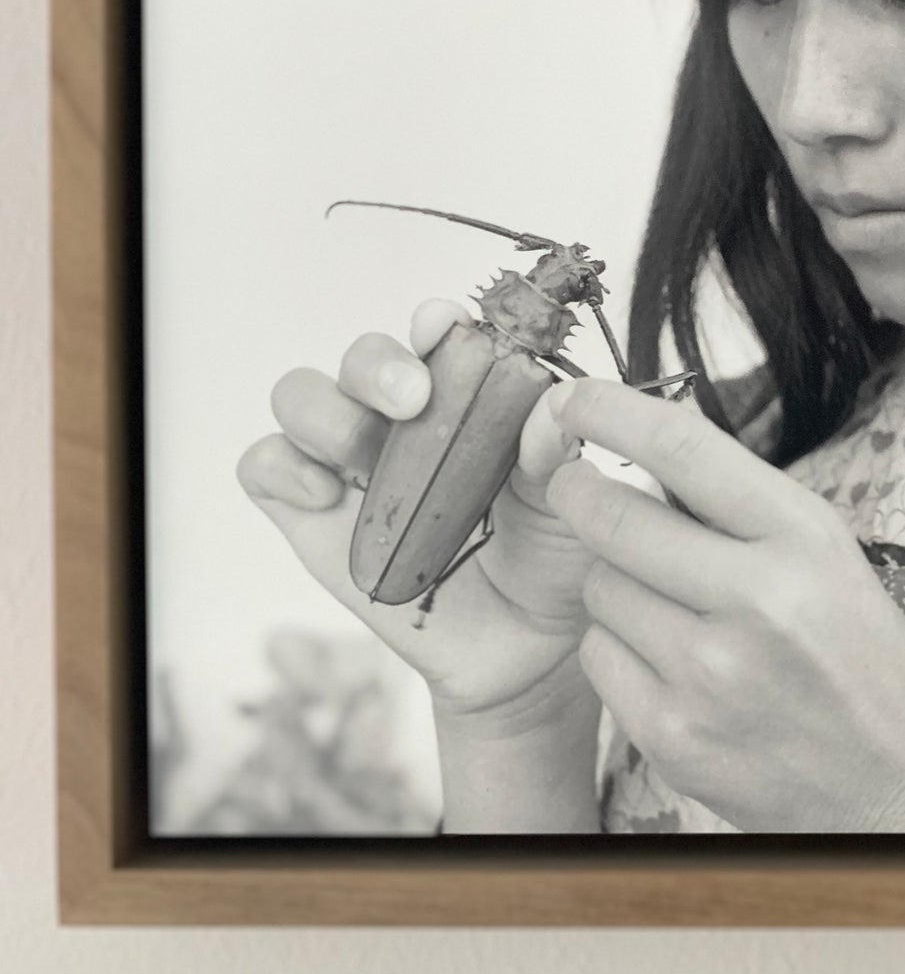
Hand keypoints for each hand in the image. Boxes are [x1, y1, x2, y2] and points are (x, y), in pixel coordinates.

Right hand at [236, 300, 598, 721]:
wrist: (526, 650)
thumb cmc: (554, 556)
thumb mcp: (571, 502)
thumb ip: (556, 452)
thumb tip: (554, 402)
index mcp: (470, 394)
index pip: (437, 334)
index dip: (432, 323)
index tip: (443, 328)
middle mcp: (404, 418)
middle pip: (362, 357)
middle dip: (377, 365)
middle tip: (413, 399)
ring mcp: (352, 464)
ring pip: (301, 397)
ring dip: (327, 413)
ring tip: (366, 457)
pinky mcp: (311, 517)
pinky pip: (265, 464)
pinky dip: (282, 467)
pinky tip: (326, 498)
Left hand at [542, 377, 904, 831]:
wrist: (894, 787)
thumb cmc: (858, 657)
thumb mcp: (825, 557)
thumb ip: (738, 507)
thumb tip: (635, 449)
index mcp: (803, 540)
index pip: (682, 449)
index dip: (610, 411)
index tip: (572, 398)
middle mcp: (757, 602)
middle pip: (613, 518)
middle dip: (578, 493)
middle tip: (575, 487)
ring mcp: (709, 676)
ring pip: (597, 590)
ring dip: (612, 582)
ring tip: (666, 603)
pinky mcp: (673, 736)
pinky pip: (598, 658)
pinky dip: (617, 648)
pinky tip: (666, 661)